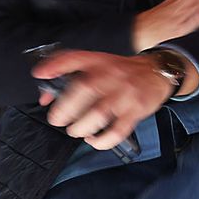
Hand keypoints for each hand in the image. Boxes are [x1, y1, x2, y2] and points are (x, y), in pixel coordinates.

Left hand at [31, 49, 179, 150]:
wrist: (156, 73)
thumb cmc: (120, 72)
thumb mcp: (96, 65)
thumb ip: (67, 75)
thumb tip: (45, 98)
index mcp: (98, 63)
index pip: (75, 57)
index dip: (56, 65)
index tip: (41, 75)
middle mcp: (111, 76)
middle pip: (85, 89)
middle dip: (64, 110)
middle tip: (59, 120)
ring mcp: (124, 94)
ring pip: (99, 114)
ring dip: (81, 127)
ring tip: (77, 130)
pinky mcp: (136, 110)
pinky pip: (117, 130)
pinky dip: (102, 141)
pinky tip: (94, 139)